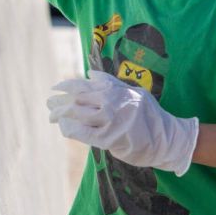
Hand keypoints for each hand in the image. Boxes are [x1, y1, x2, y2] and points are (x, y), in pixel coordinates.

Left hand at [47, 70, 198, 175]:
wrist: (167, 138)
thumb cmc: (149, 115)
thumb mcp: (134, 92)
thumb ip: (111, 83)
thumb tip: (90, 75)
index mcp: (115, 90)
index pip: (83, 85)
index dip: (65, 86)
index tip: (54, 88)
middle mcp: (110, 102)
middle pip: (76, 99)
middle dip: (58, 102)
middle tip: (49, 104)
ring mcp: (109, 120)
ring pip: (76, 114)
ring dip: (60, 115)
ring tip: (51, 117)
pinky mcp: (109, 139)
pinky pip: (83, 133)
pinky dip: (71, 129)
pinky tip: (64, 128)